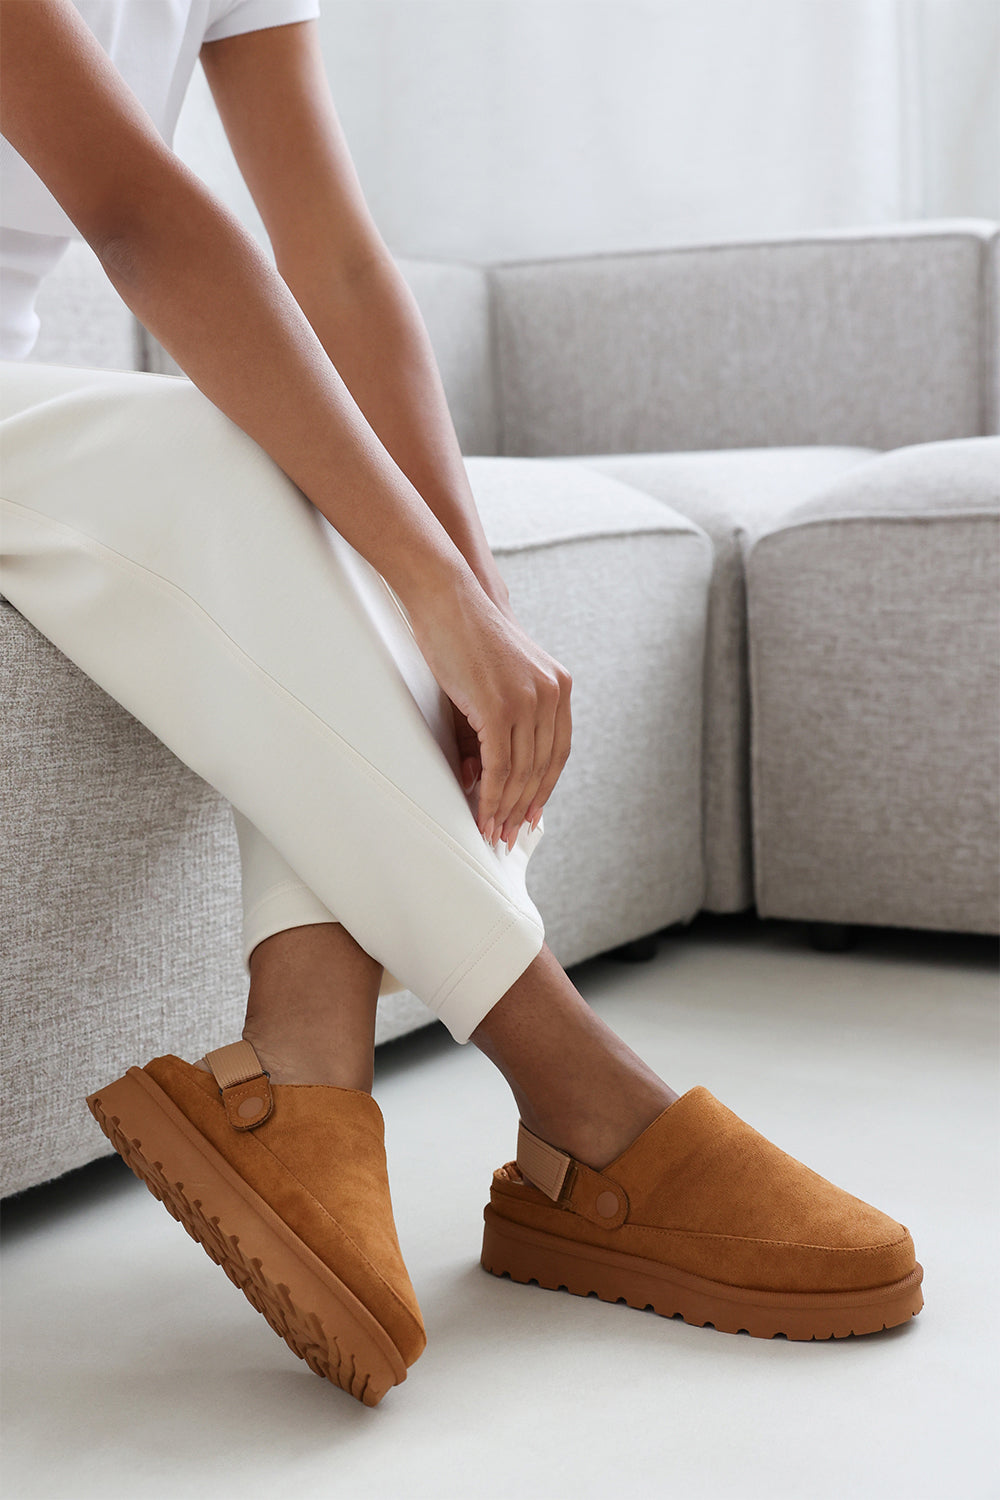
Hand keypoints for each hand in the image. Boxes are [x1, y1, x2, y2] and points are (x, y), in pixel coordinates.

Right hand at [407, 577, 571, 848]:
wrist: (449, 598)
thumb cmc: (465, 637)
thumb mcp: (495, 683)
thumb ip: (499, 728)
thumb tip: (484, 778)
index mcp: (558, 686)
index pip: (557, 752)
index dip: (543, 789)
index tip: (531, 815)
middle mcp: (551, 694)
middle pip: (542, 768)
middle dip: (524, 807)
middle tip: (508, 836)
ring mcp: (529, 701)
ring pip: (522, 773)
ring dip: (507, 809)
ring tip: (493, 832)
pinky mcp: (501, 708)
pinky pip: (501, 768)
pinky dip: (492, 797)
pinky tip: (483, 814)